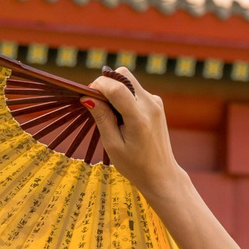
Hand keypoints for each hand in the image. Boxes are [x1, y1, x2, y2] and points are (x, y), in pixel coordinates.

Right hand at [86, 69, 183, 199]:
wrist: (161, 174)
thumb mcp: (113, 145)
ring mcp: (156, 102)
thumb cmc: (135, 165)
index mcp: (139, 118)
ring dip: (114, 90)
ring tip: (111, 115)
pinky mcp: (156, 102)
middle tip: (97, 104)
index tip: (87, 97)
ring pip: (128, 80)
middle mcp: (150, 105)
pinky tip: (122, 117)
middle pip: (123, 75)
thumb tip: (87, 96)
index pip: (116, 87)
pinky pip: (134, 89)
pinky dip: (123, 96)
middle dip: (106, 84)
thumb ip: (102, 118)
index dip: (98, 86)